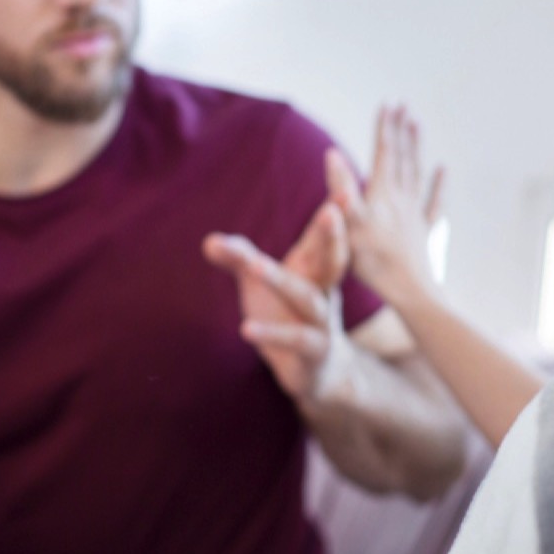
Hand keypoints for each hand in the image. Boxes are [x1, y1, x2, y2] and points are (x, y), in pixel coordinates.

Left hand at [204, 203, 352, 402]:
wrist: (318, 369)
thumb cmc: (289, 313)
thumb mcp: (260, 282)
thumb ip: (238, 258)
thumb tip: (208, 242)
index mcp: (315, 267)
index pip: (326, 234)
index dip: (338, 209)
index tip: (345, 185)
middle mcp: (324, 290)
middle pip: (332, 260)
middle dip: (332, 236)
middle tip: (330, 212)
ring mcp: (323, 322)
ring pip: (306, 298)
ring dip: (280, 280)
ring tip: (254, 266)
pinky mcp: (314, 351)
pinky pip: (296, 340)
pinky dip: (273, 334)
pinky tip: (245, 329)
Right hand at [327, 105, 444, 309]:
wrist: (410, 293)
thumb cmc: (374, 262)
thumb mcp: (350, 225)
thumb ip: (341, 188)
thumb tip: (332, 154)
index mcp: (382, 195)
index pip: (383, 153)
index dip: (384, 128)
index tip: (388, 103)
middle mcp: (402, 200)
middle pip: (402, 158)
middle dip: (400, 131)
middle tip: (403, 106)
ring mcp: (415, 215)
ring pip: (417, 173)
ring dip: (416, 148)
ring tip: (417, 125)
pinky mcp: (425, 233)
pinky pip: (434, 202)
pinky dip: (439, 184)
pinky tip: (443, 170)